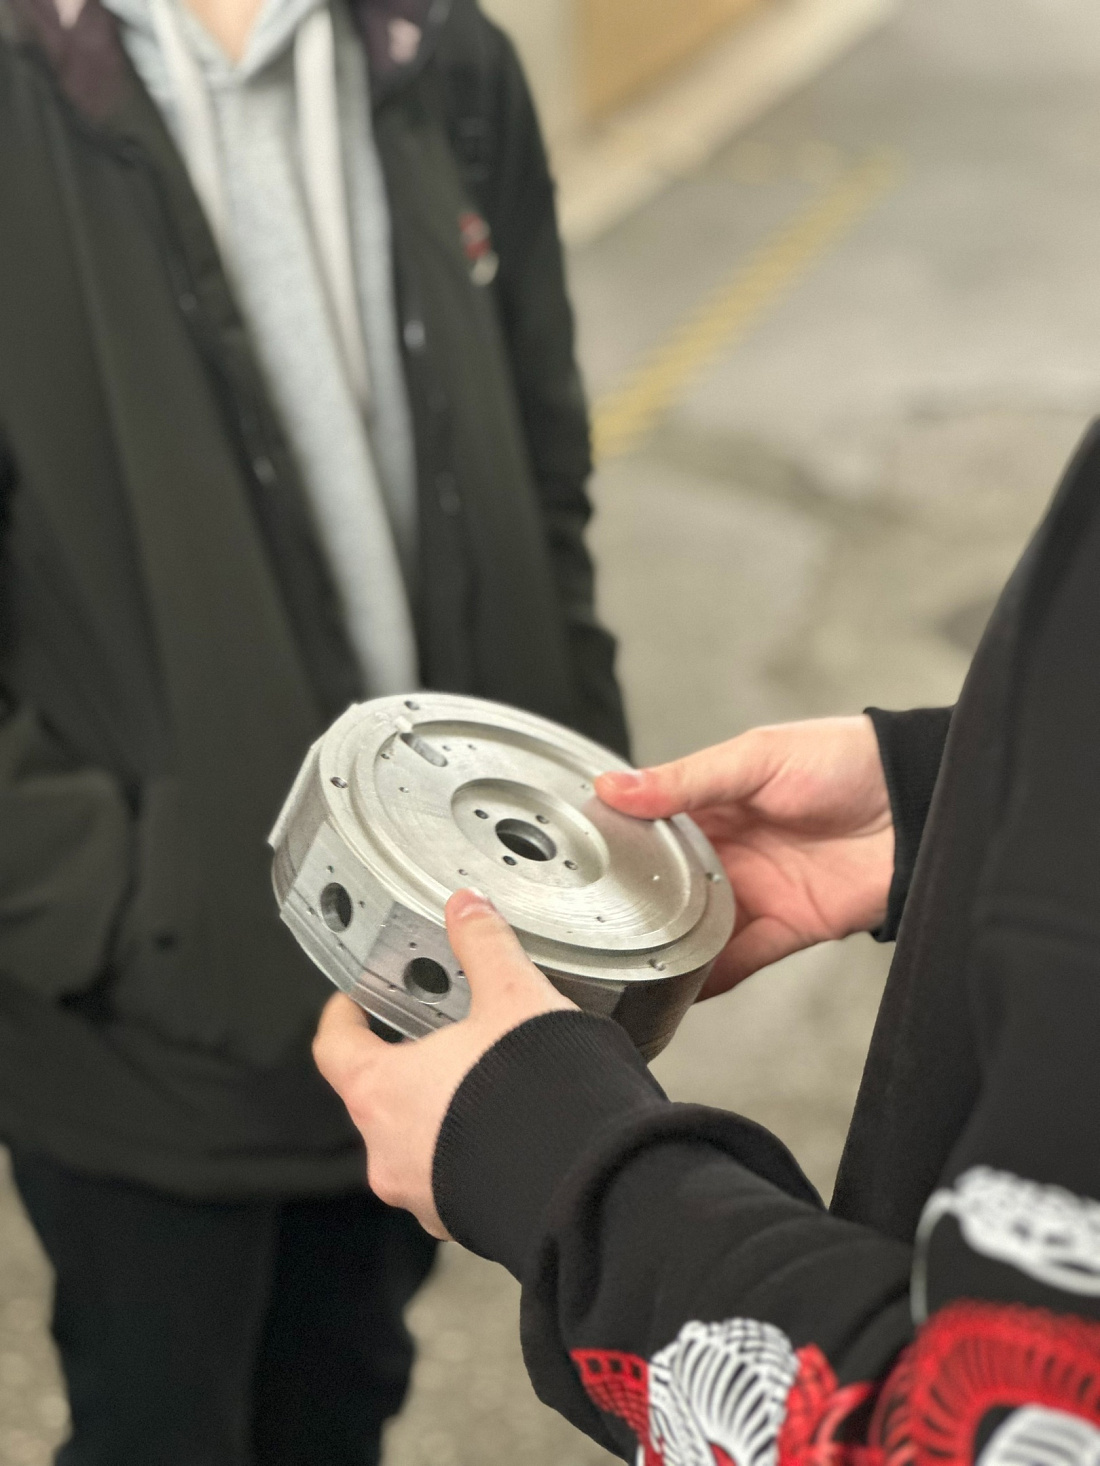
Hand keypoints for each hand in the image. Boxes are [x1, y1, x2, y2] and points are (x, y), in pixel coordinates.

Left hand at [312, 889, 574, 1234]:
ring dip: (441, 1112)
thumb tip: (468, 911)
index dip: (342, 1018)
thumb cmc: (535, 1100)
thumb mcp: (512, 998)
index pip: (335, 1047)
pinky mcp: (465, 1219)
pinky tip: (512, 1126)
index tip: (352, 1002)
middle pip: (378, 1095)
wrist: (586, 1184)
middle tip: (439, 1036)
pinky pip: (454, 1176)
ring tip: (487, 1081)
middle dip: (407, 1064)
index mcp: (382, 1091)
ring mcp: (425, 1195)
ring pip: (417, 1141)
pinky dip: (472, 1150)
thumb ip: (485, 947)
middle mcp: (390, 1152)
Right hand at [596, 716, 892, 998]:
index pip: (651, 827)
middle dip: (634, 902)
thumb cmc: (844, 759)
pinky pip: (741, 959)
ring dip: (668, 945)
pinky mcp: (790, 927)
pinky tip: (678, 990)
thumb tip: (614, 785)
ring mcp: (757, 891)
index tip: (572, 859)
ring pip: (697, 927)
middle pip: (668, 884)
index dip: (616, 843)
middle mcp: (730, 851)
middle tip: (588, 922)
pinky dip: (711, 977)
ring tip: (623, 965)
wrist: (919, 800)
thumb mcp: (756, 757)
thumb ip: (686, 780)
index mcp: (716, 803)